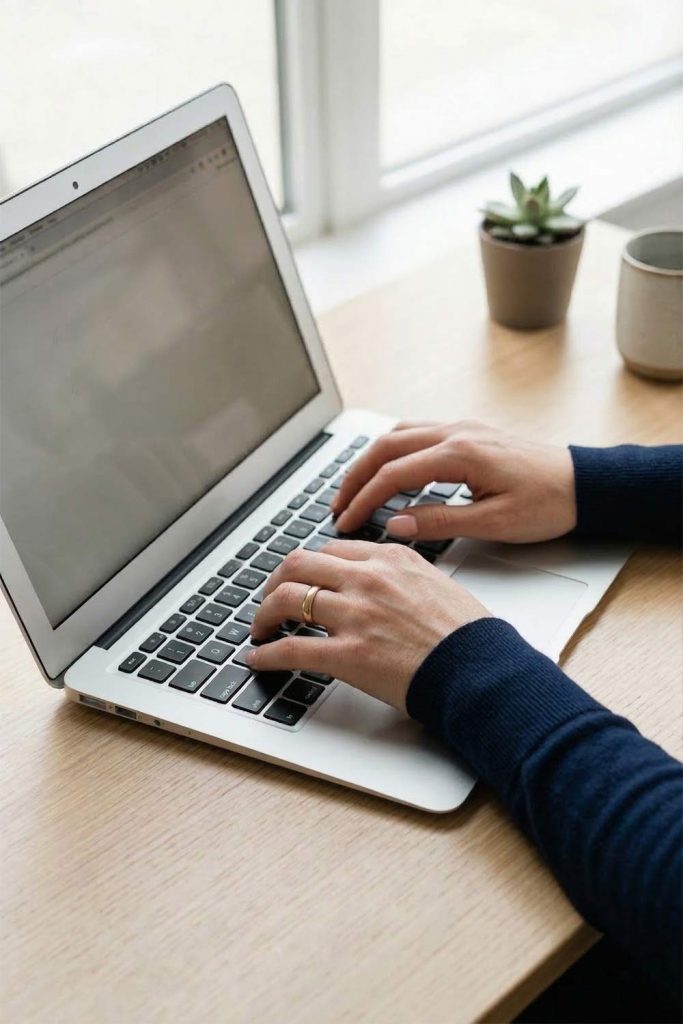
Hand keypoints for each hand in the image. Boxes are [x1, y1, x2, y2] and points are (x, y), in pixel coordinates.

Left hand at [247, 542, 488, 711]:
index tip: (300, 578)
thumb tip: (380, 584)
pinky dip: (266, 654)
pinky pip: (291, 648)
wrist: (483, 669)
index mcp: (390, 559)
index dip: (307, 565)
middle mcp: (368, 579)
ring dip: (263, 615)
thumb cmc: (468, 635)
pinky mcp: (349, 654)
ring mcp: (356, 614)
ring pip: (286, 600)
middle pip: (298, 564)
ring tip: (258, 628)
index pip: (330, 549)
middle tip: (269, 598)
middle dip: (275, 581)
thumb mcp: (435, 584)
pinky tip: (258, 660)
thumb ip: (401, 577)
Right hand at [332, 420, 575, 542]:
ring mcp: (461, 428)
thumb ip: (440, 523)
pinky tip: (386, 470)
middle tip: (336, 506)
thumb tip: (395, 524)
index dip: (363, 500)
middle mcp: (455, 433)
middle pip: (385, 446)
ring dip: (369, 460)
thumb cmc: (547, 504)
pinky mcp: (467, 433)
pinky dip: (391, 451)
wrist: (583, 484)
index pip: (393, 474)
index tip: (344, 523)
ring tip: (352, 490)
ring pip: (397, 434)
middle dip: (354, 476)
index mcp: (460, 454)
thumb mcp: (494, 524)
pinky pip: (415, 433)